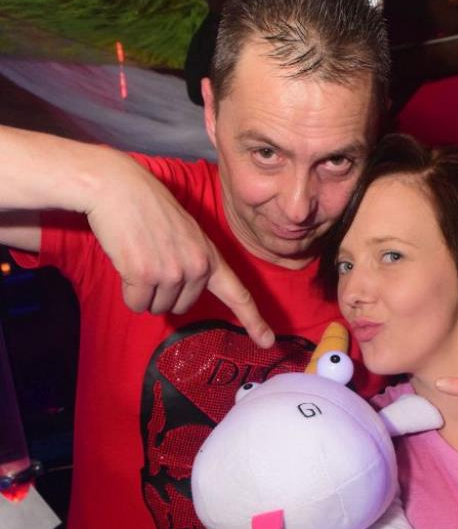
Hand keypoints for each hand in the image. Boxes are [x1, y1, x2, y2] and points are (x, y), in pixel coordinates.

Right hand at [85, 153, 273, 345]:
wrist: (118, 187)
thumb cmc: (147, 208)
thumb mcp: (186, 234)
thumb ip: (194, 264)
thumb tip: (184, 298)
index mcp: (210, 256)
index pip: (237, 294)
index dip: (253, 320)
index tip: (267, 341)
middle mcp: (197, 267)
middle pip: (180, 307)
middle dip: (163, 291)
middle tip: (152, 258)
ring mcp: (172, 272)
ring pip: (156, 307)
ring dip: (144, 290)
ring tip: (139, 255)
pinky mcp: (145, 275)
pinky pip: (136, 304)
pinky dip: (128, 291)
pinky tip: (127, 261)